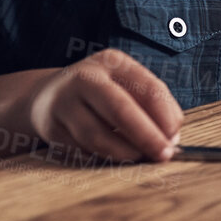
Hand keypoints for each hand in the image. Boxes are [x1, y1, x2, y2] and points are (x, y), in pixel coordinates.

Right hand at [26, 50, 183, 163]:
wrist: (46, 96)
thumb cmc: (102, 93)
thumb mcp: (126, 85)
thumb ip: (153, 106)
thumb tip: (171, 138)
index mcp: (112, 62)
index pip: (147, 87)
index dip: (164, 115)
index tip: (175, 137)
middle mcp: (85, 78)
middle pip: (120, 109)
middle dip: (146, 136)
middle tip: (164, 155)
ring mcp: (64, 103)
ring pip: (97, 136)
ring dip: (124, 153)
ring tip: (139, 158)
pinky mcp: (51, 129)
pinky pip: (82, 151)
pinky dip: (101, 158)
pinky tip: (112, 158)